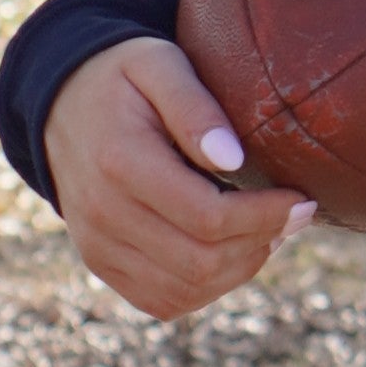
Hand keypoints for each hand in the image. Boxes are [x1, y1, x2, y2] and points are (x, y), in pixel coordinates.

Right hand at [43, 38, 312, 320]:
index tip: (303, 197)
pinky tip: (234, 250)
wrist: (62, 105)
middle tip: (297, 214)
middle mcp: (101, 215)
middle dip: (262, 242)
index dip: (267, 216)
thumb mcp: (160, 65)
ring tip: (270, 231)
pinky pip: (164, 301)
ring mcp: (97, 246)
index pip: (208, 218)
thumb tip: (234, 159)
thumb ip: (195, 107)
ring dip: (241, 267)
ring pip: (186, 290)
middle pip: (201, 262)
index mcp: (119, 164)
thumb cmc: (125, 79)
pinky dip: (210, 286)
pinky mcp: (102, 264)